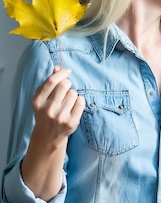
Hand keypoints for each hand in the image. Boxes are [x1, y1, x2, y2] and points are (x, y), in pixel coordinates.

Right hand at [21, 66, 84, 200]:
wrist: (49, 134)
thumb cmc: (46, 112)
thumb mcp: (42, 98)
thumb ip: (49, 83)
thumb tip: (58, 68)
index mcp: (38, 101)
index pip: (52, 81)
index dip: (61, 73)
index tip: (67, 71)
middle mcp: (48, 109)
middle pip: (65, 85)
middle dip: (68, 84)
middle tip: (66, 90)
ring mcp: (60, 116)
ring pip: (74, 93)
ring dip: (73, 94)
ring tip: (67, 102)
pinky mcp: (71, 122)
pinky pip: (81, 102)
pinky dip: (79, 101)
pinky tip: (74, 106)